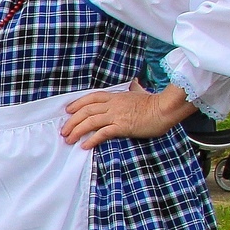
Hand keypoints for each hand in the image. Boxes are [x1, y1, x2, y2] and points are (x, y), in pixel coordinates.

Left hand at [60, 85, 194, 148]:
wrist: (165, 108)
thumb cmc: (155, 102)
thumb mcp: (141, 92)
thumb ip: (135, 89)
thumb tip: (135, 83)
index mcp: (115, 96)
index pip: (91, 98)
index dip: (77, 104)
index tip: (68, 111)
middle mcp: (112, 105)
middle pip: (85, 111)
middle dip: (72, 121)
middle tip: (64, 131)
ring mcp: (116, 115)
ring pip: (90, 122)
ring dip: (77, 131)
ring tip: (69, 139)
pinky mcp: (122, 126)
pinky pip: (102, 133)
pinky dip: (91, 139)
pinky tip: (85, 146)